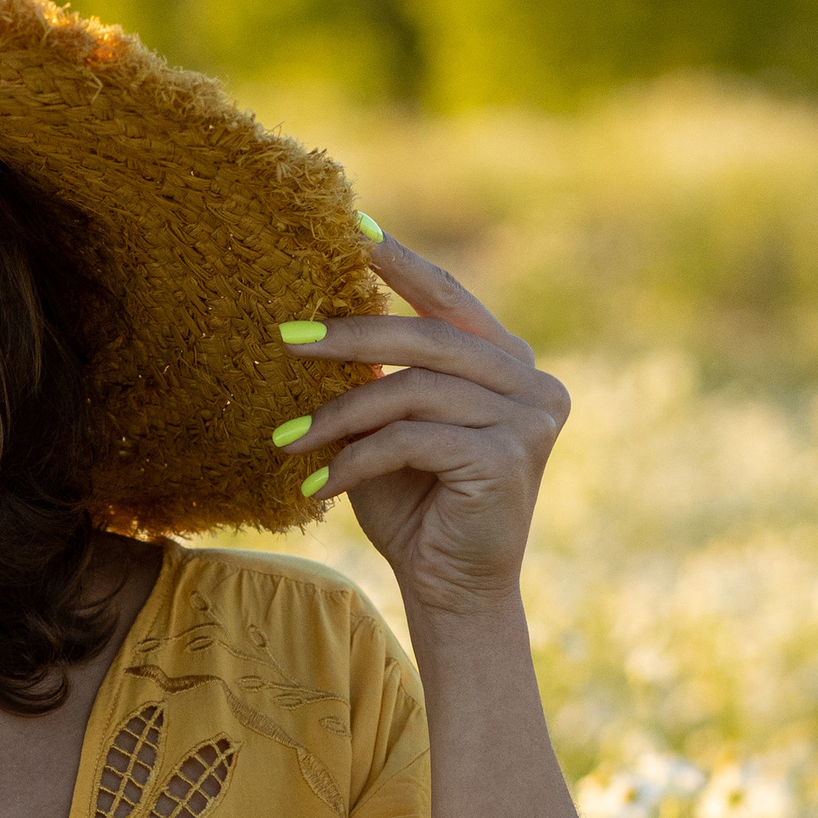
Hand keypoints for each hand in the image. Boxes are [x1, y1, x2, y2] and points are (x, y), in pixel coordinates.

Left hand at [276, 233, 567, 624]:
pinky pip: (412, 438)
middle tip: (285, 336)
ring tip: (287, 441)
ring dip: (340, 415)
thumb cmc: (416, 508)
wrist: (451, 590)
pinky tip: (319, 485)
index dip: (399, 261)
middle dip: (350, 335)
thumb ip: (379, 376)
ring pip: (413, 391)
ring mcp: (529, 417)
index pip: (449, 298)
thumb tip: (321, 317)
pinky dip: (357, 459)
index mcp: (507, 362)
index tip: (350, 226)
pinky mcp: (509, 456)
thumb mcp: (390, 428)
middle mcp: (531, 381)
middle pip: (427, 337)